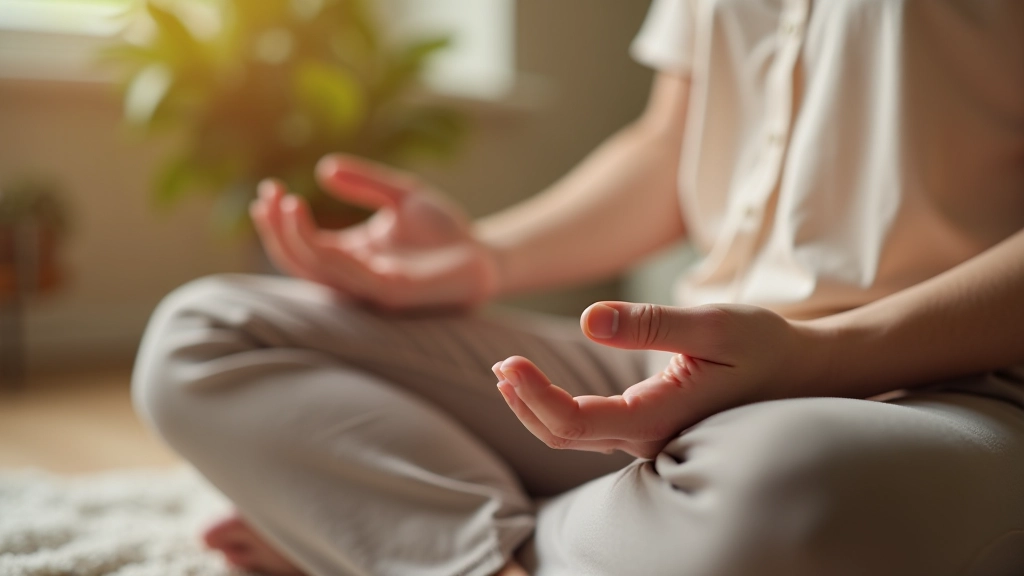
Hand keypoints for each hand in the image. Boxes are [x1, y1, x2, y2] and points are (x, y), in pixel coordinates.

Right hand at [250, 155, 498, 309]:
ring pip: (319, 270)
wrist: (488, 255)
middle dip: (278, 231)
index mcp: (351, 258)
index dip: (280, 223)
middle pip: (300, 262)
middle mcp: (355, 277)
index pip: (303, 248)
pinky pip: (352, 277)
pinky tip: (318, 229)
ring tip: (286, 203)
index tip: (269, 190)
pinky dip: (329, 255)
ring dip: (295, 240)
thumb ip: (365, 182)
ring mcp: (373, 288)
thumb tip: (324, 168)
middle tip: (269, 195)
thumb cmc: (445, 231)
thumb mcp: (401, 195)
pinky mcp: (395, 293)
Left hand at [493, 302, 819, 457]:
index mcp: (659, 417)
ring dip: (535, 405)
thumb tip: (589, 319)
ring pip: (574, 435)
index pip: (573, 421)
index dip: (532, 395)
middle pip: (563, 434)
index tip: (508, 362)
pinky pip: (591, 427)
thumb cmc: (766, 346)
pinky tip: (541, 384)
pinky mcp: (651, 425)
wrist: (806, 373)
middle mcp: (648, 437)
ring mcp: (649, 436)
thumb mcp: (714, 324)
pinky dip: (557, 406)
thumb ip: (651, 323)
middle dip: (523, 401)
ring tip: (507, 372)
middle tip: (499, 364)